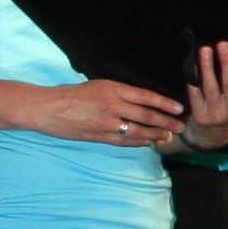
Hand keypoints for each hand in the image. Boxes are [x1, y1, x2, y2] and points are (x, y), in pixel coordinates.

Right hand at [24, 77, 185, 145]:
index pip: (146, 96)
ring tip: (167, 136)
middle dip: (166, 122)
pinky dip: (138, 143)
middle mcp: (111, 105)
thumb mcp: (97, 85)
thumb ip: (119, 92)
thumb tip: (142, 100)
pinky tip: (147, 143)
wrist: (47, 108)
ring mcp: (105, 123)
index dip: (165, 103)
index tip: (179, 108)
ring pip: (137, 131)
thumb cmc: (72, 94)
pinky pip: (123, 142)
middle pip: (146, 115)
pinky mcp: (98, 136)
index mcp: (112, 88)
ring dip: (155, 135)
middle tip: (180, 126)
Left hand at [172, 42, 227, 148]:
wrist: (213, 137)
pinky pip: (195, 94)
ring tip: (205, 50)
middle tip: (223, 44)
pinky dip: (193, 80)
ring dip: (207, 68)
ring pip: (211, 87)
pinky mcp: (200, 116)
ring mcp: (216, 113)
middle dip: (227, 63)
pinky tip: (192, 66)